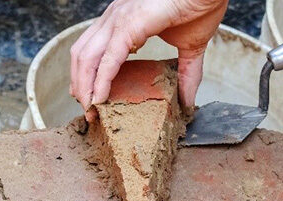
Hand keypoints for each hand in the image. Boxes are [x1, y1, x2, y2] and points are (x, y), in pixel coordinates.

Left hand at [70, 0, 227, 120]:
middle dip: (81, 85)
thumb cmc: (201, 6)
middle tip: (88, 110)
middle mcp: (114, 17)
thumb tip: (188, 102)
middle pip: (82, 55)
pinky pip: (108, 58)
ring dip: (85, 86)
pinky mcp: (128, 24)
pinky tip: (100, 98)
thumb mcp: (190, 48)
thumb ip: (186, 74)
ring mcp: (118, 18)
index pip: (92, 50)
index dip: (88, 77)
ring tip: (90, 108)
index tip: (92, 100)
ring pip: (86, 57)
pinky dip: (100, 81)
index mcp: (124, 19)